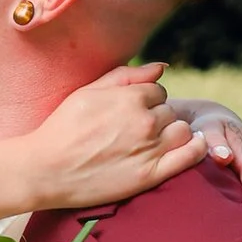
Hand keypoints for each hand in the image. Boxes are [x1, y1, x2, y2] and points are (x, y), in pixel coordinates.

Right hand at [23, 63, 209, 211]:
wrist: (45, 170)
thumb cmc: (62, 128)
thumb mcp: (88, 92)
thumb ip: (126, 76)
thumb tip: (161, 67)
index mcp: (130, 98)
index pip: (157, 91)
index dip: (146, 101)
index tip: (130, 114)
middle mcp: (144, 121)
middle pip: (170, 111)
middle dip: (157, 118)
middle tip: (134, 132)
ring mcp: (150, 148)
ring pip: (183, 130)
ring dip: (173, 133)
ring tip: (152, 143)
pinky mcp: (151, 174)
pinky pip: (191, 155)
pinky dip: (196, 148)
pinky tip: (190, 147)